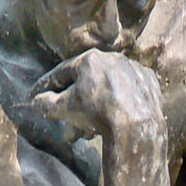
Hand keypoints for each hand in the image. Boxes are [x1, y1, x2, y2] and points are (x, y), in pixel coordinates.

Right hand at [30, 49, 164, 142]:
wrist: (136, 128)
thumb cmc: (97, 114)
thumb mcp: (65, 109)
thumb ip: (46, 104)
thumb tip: (35, 102)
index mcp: (89, 59)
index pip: (60, 73)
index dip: (45, 87)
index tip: (35, 97)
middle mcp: (112, 57)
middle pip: (85, 81)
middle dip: (72, 102)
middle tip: (64, 118)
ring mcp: (133, 69)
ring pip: (107, 86)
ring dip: (95, 104)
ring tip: (88, 127)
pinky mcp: (150, 82)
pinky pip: (128, 91)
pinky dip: (119, 102)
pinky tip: (114, 116)